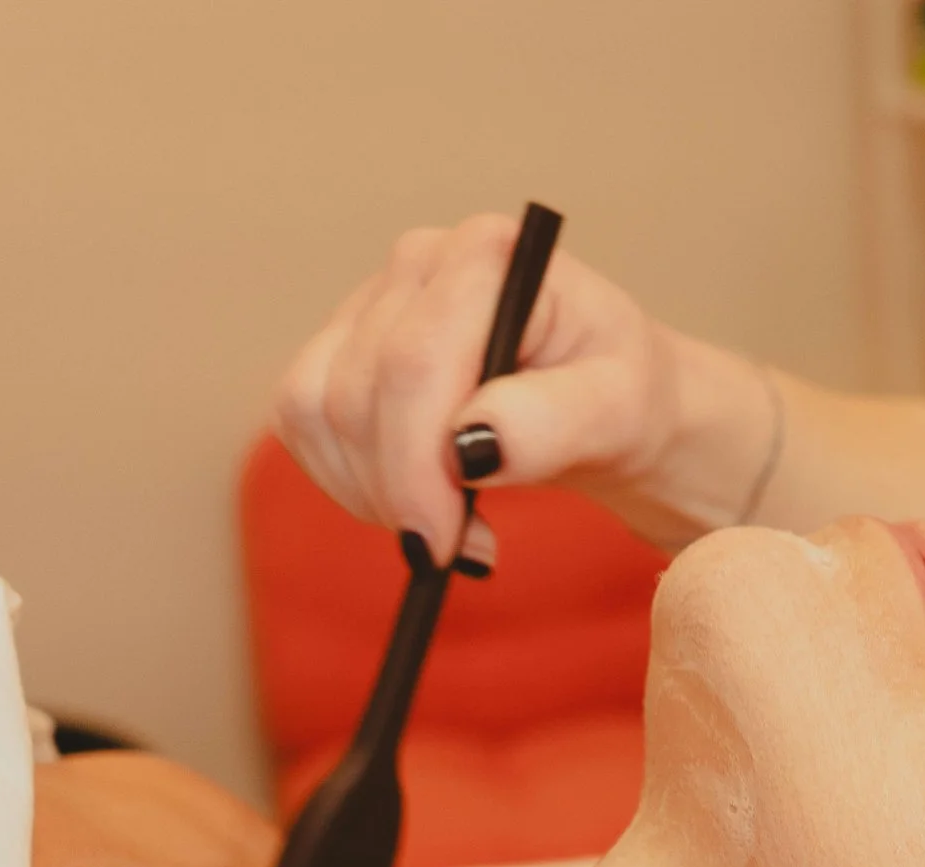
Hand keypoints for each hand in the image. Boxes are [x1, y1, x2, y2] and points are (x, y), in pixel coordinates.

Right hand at [275, 214, 700, 567]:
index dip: (414, 464)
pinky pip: (301, 425)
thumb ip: (555, 422)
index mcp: (488, 257)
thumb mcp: (621, 413)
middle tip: (461, 550)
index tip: (444, 541)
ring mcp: (371, 302)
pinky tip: (416, 507)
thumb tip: (471, 444)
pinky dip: (350, 484)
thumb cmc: (623, 398)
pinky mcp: (341, 349)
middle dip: (400, 492)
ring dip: (371, 494)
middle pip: (356, 393)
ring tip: (452, 531)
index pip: (413, 362)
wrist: (608, 404)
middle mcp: (418, 263)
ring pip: (313, 410)